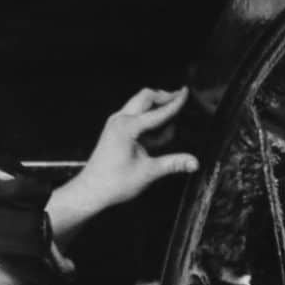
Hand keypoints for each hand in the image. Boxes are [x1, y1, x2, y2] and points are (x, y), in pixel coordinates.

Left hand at [47, 87, 200, 242]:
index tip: (186, 94)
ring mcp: (115, 124)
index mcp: (127, 127)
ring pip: (138, 103)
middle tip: (180, 97)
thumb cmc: (113, 182)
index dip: (175, 103)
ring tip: (171, 112)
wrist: (91, 190)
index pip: (158, 112)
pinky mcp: (114, 130)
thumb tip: (193, 162)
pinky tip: (157, 128)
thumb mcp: (148, 172)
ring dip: (155, 104)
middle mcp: (119, 120)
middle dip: (163, 96)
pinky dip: (147, 115)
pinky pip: (133, 114)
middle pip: (145, 97)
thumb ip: (173, 164)